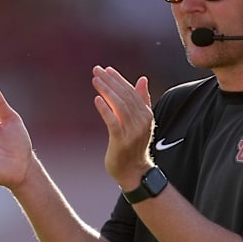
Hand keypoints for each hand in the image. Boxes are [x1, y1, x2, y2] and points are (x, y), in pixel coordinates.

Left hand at [91, 66, 153, 188]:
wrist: (134, 172)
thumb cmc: (134, 145)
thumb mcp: (140, 121)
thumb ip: (141, 100)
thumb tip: (142, 79)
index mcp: (146, 115)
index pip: (132, 92)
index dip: (119, 79)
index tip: (106, 69)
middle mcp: (142, 121)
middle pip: (125, 96)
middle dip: (110, 81)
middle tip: (96, 70)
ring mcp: (133, 132)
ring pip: (119, 106)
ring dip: (107, 91)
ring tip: (95, 80)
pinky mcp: (121, 141)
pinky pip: (113, 122)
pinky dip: (105, 109)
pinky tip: (97, 99)